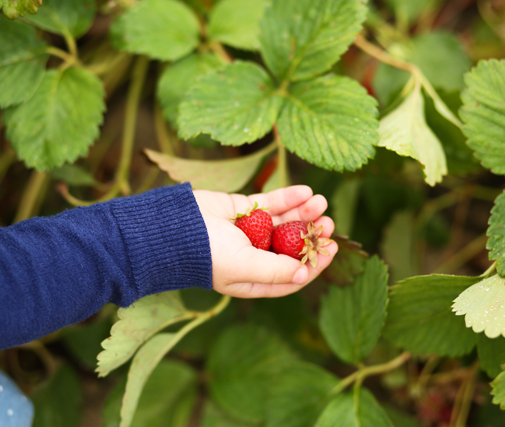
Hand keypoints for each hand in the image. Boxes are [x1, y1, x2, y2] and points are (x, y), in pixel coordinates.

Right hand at [193, 185, 337, 297]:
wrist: (172, 227)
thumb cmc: (206, 254)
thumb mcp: (243, 267)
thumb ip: (275, 272)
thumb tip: (305, 275)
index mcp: (254, 278)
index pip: (291, 274)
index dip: (314, 263)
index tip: (332, 249)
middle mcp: (254, 256)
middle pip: (291, 246)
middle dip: (311, 235)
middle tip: (328, 223)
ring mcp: (250, 231)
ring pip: (284, 222)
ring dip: (303, 213)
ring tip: (321, 202)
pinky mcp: (244, 209)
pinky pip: (271, 203)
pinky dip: (288, 197)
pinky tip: (305, 191)